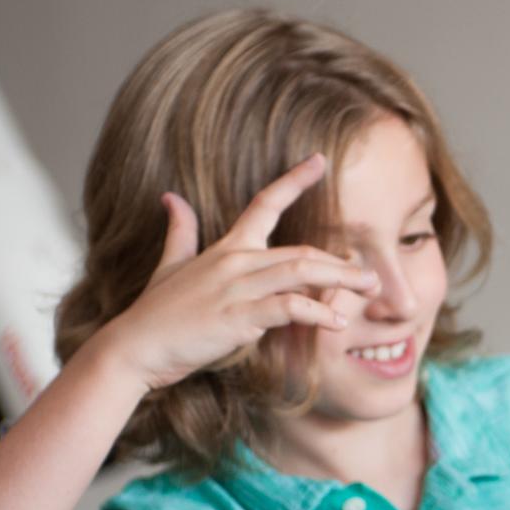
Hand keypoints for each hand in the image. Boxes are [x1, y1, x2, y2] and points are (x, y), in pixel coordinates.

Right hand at [91, 153, 380, 391]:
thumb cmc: (157, 312)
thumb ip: (180, 231)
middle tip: (373, 276)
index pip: (264, 204)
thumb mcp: (169, 264)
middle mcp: (236, 262)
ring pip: (301, 272)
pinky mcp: (238, 316)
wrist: (135, 347)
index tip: (320, 161)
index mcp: (226, 248)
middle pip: (302, 251)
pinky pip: (287, 307)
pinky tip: (336, 323)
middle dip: (342, 263)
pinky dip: (316, 313)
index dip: (294, 180)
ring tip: (369, 290)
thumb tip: (171, 197)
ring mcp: (237, 288)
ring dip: (341, 280)